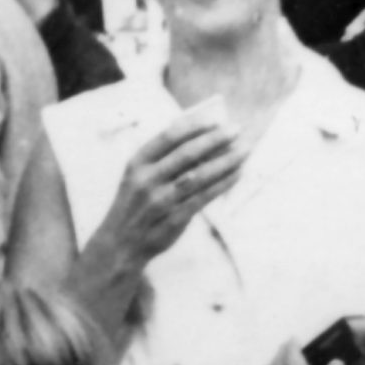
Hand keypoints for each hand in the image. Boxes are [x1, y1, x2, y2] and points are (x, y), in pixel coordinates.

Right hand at [109, 113, 243, 264]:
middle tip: (237, 130)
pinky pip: (204, 197)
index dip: (195, 126)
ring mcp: (161, 200)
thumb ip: (161, 158)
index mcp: (137, 163)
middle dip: (216, 139)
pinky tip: (237, 174)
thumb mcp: (136, 176)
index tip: (216, 119)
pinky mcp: (174, 219)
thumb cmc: (134, 205)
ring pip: (200, 175)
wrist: (120, 244)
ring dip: (225, 161)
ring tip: (244, 150)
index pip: (169, 137)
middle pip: (187, 153)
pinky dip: (222, 184)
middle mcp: (148, 179)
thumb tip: (199, 138)